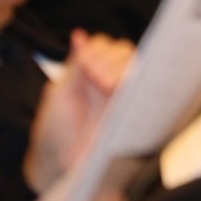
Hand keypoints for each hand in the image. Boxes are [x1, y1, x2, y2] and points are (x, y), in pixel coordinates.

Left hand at [25, 31, 135, 191]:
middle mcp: (107, 79)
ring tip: (107, 87)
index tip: (86, 67)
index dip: (98, 50)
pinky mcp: (133, 109)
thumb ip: (75, 65)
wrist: (61, 165)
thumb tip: (79, 35)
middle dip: (111, 60)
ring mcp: (121, 94)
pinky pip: (146, 87)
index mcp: (87, 72)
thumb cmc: (54, 131)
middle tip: (96, 79)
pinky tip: (121, 90)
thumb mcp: (59, 93)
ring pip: (137, 65)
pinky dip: (140, 81)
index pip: (103, 45)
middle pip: (124, 51)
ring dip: (122, 69)